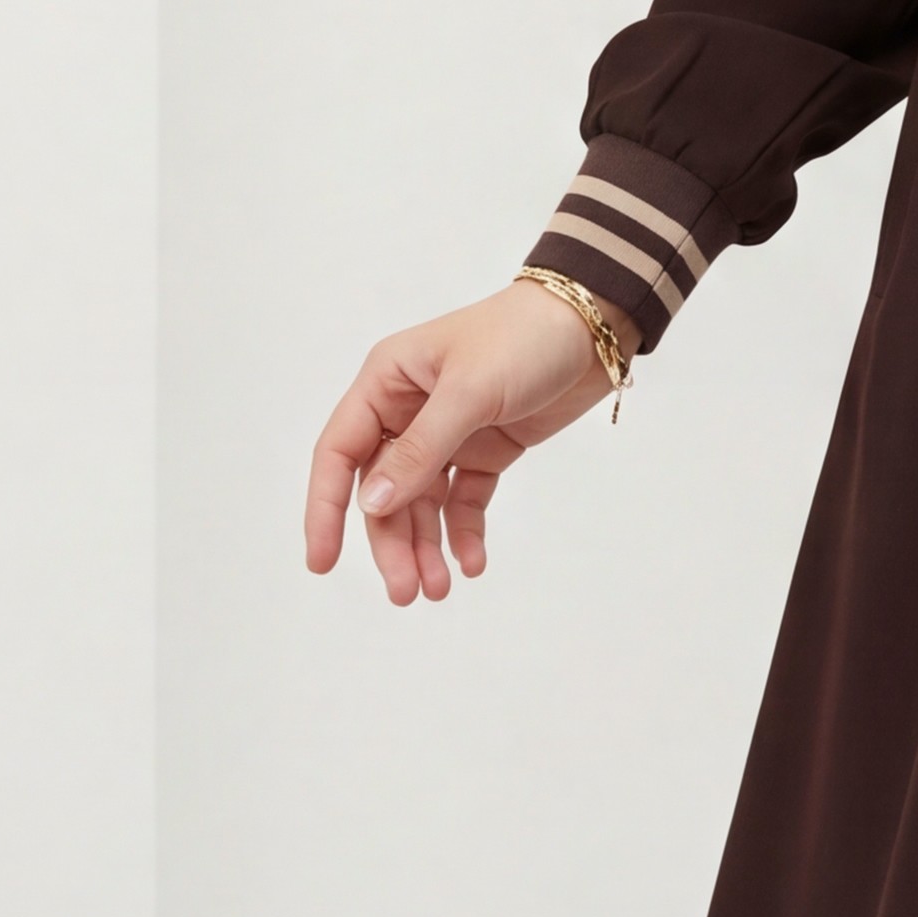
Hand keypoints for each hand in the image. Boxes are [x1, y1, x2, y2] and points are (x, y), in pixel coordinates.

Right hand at [308, 281, 619, 606]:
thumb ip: (420, 451)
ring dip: (426, 546)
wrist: (594, 325)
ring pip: (421, 503)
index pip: (339, 453)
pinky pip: (463, 500)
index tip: (323, 561)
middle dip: (391, 543)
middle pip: (382, 491)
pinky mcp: (485, 449)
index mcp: (386, 382)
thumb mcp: (468, 392)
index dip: (326, 509)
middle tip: (407, 591)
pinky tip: (471, 563)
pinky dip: (464, 533)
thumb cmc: (524, 337)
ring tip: (439, 590)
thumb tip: (372, 503)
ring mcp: (447, 433)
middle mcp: (408, 410)